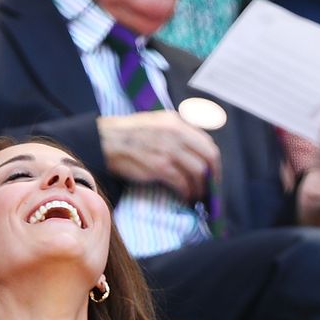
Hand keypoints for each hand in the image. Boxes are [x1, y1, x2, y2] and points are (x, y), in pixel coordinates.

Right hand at [96, 110, 219, 200]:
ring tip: (197, 196)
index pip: (207, 143)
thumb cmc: (129, 135)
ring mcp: (168, 150)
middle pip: (209, 157)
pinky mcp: (159, 166)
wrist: (104, 141)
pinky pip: (182, 182)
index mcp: (176, 122)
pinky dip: (187, 192)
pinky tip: (185, 197)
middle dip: (213, 176)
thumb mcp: (156, 123)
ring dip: (201, 187)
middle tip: (211, 189)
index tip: (213, 175)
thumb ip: (177, 133)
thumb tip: (195, 152)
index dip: (214, 163)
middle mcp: (176, 133)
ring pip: (198, 172)